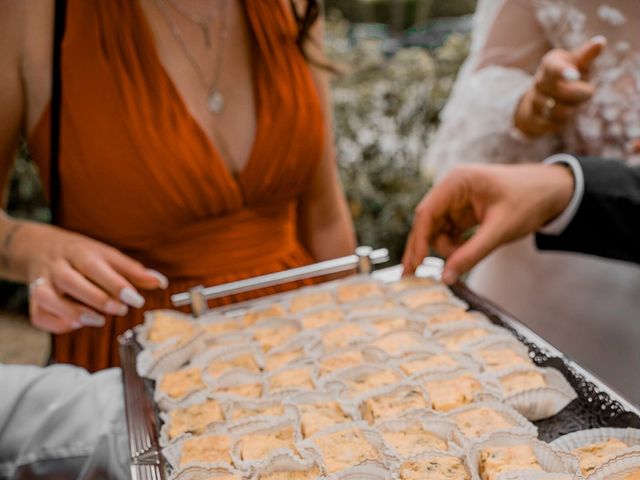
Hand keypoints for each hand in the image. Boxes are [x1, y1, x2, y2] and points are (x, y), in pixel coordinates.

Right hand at [5, 221, 168, 333]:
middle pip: (71, 281)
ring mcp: (41, 282)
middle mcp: (58, 266)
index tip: (136, 299)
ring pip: (47, 298)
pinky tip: (77, 324)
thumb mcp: (107, 256)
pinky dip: (56, 323)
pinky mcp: (33, 300)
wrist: (39, 246)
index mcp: (79, 253)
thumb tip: (161, 282)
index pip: (95, 267)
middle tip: (121, 310)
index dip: (116, 285)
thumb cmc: (82, 254)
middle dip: (97, 299)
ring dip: (73, 312)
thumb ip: (133, 271)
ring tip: (98, 321)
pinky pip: (38, 315)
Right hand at [402, 163, 574, 283]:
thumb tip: (446, 277)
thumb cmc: (529, 201)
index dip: (419, 240)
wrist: (552, 191)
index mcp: (457, 182)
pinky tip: (465, 255)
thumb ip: (472, 253)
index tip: (415, 265)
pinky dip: (454, 247)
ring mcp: (456, 201)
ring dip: (446, 249)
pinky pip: (449, 233)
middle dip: (423, 248)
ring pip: (437, 231)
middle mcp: (452, 189)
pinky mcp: (463, 213)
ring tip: (465, 257)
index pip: (427, 213)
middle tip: (412, 275)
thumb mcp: (500, 230)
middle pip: (427, 222)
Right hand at [514, 36, 605, 136]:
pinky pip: (552, 125)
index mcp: (550, 64)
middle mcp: (540, 83)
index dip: (563, 71)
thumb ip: (586, 55)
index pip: (554, 67)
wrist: (539, 99)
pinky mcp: (535, 120)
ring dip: (571, 109)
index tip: (575, 75)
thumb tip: (600, 42)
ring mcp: (536, 102)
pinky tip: (560, 115)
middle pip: (560, 91)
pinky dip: (560, 122)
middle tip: (589, 91)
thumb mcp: (575, 63)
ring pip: (559, 111)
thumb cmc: (566, 77)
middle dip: (577, 93)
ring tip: (572, 103)